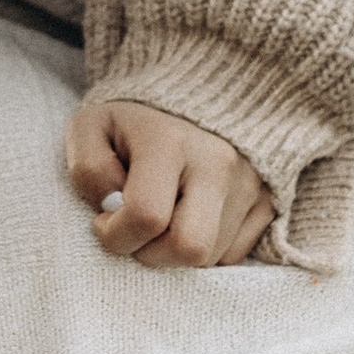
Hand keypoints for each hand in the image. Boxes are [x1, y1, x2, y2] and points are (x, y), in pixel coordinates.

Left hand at [65, 100, 273, 269]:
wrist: (196, 94)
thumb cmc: (132, 122)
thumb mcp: (91, 128)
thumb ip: (87, 169)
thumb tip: (111, 209)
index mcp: (170, 141)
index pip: (145, 216)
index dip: (114, 234)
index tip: (104, 219)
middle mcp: (217, 163)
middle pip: (189, 248)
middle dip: (151, 254)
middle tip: (135, 231)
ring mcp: (248, 184)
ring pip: (209, 258)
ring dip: (175, 253)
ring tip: (161, 219)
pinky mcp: (265, 201)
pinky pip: (232, 255)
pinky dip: (204, 250)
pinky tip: (186, 220)